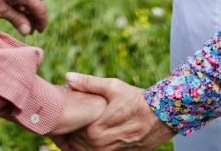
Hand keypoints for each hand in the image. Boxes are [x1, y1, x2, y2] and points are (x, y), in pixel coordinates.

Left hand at [0, 0, 47, 34]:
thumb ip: (16, 19)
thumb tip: (28, 31)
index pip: (39, 8)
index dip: (41, 21)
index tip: (39, 31)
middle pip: (35, 0)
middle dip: (33, 14)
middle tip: (27, 29)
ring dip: (27, 5)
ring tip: (20, 18)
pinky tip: (14, 4)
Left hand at [57, 73, 174, 150]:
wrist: (162, 116)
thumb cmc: (137, 100)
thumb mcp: (112, 87)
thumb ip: (88, 83)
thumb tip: (68, 76)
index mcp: (95, 130)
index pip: (70, 130)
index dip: (63, 122)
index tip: (58, 113)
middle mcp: (100, 146)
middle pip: (75, 143)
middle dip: (69, 132)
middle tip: (63, 121)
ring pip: (84, 150)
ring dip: (79, 141)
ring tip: (78, 126)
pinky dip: (90, 146)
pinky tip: (90, 135)